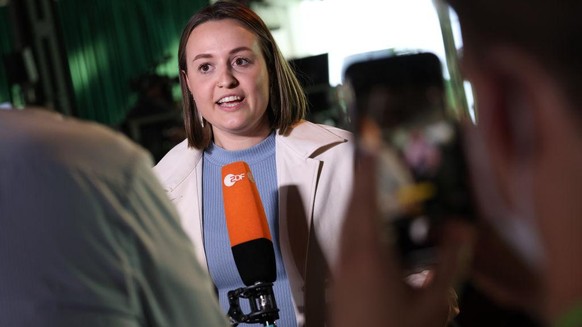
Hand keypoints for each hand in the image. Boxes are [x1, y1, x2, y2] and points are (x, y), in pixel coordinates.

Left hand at [330, 151, 472, 326]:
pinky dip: (356, 219)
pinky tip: (370, 225)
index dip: (368, 168)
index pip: (367, 199)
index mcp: (368, 254)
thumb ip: (450, 262)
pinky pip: (345, 236)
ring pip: (345, 221)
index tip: (370, 141)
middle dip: (363, 177)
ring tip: (373, 182)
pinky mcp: (338, 278)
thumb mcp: (433, 302)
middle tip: (373, 154)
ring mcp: (339, 267)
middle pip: (352, 205)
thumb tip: (463, 228)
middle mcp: (347, 254)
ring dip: (359, 198)